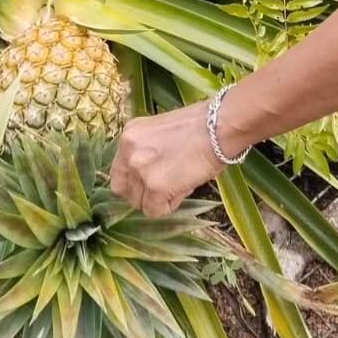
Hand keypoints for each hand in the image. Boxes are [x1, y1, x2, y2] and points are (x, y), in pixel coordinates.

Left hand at [109, 101, 228, 217]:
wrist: (218, 127)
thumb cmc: (199, 127)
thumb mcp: (160, 133)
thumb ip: (147, 152)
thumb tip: (145, 180)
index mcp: (128, 136)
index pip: (119, 172)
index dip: (134, 181)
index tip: (150, 181)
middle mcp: (128, 152)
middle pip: (124, 191)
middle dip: (143, 193)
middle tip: (165, 185)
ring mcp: (140, 170)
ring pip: (140, 203)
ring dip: (158, 199)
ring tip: (180, 181)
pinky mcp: (155, 187)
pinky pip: (155, 211)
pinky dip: (169, 205)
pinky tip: (184, 187)